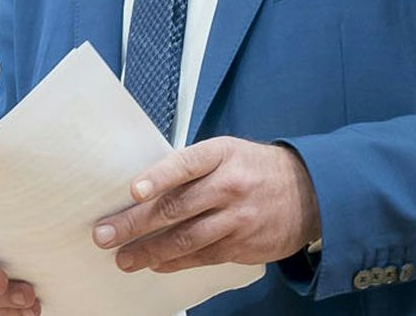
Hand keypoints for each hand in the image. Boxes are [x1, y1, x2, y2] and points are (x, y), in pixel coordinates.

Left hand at [93, 137, 319, 273]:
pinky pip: (202, 256)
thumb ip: (192, 167)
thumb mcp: (228, 152)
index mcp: (221, 154)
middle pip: (176, 207)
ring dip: (149, 251)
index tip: (133, 191)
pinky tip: (156, 264)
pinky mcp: (242, 245)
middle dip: (135, 223)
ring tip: (124, 258)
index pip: (185, 164)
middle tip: (105, 234)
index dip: (158, 177)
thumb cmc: (255, 168)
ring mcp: (237, 218)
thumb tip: (144, 187)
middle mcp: (228, 186)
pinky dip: (176, 262)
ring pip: (186, 238)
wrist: (310, 192)